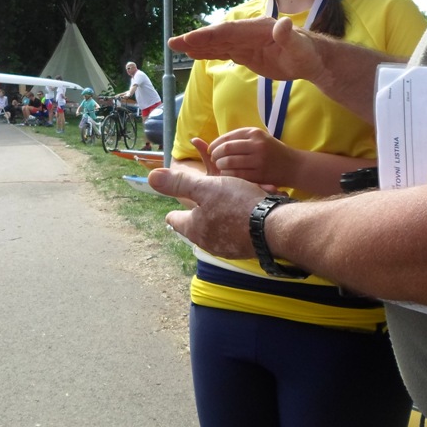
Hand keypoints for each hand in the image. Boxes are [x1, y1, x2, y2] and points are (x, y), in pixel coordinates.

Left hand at [147, 166, 265, 259]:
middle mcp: (208, 243)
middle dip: (207, 204)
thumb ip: (179, 183)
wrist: (276, 227)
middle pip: (199, 221)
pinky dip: (243, 217)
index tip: (183, 194)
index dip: (176, 204)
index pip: (174, 219)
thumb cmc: (237, 204)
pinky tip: (254, 205)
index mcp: (193, 229)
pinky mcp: (246, 248)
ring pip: (221, 223)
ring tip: (241, 192)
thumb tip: (151, 178)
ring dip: (228, 209)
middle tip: (219, 187)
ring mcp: (228, 248)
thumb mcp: (205, 187)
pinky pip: (239, 229)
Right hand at [169, 17, 324, 82]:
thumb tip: (284, 24)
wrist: (311, 59)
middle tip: (173, 42)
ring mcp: (245, 42)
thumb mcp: (301, 48)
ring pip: (217, 44)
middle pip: (218, 36)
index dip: (210, 35)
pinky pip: (223, 52)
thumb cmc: (308, 54)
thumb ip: (289, 37)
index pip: (230, 31)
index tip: (191, 38)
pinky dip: (207, 52)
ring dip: (197, 45)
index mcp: (258, 29)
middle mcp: (248, 33)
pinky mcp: (245, 53)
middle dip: (196, 39)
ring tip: (176, 47)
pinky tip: (193, 54)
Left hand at [195, 128, 286, 190]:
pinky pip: (237, 175)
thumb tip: (201, 142)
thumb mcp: (256, 139)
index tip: (210, 150)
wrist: (293, 165)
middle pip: (226, 149)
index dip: (215, 145)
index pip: (227, 137)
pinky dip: (229, 176)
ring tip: (220, 168)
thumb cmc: (271, 151)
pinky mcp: (260, 174)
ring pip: (229, 162)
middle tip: (214, 160)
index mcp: (254, 133)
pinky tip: (228, 176)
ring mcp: (259, 159)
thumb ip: (234, 140)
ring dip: (221, 166)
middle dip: (215, 155)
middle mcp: (256, 144)